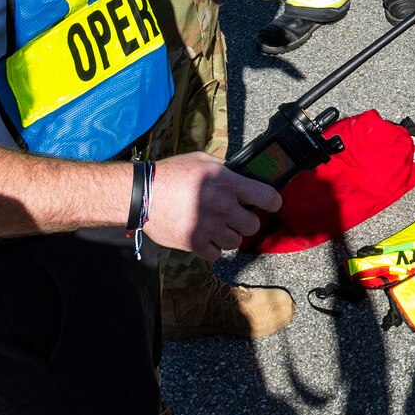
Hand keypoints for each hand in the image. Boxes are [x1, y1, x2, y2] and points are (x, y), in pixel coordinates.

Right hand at [143, 152, 281, 258]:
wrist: (142, 194)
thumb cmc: (171, 173)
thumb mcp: (201, 160)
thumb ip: (224, 169)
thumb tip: (240, 175)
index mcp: (227, 183)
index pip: (267, 196)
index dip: (272, 201)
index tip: (270, 203)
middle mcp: (222, 206)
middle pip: (253, 225)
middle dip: (247, 221)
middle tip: (237, 217)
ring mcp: (209, 227)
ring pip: (236, 242)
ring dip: (230, 236)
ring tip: (219, 228)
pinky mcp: (194, 243)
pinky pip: (216, 254)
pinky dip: (213, 249)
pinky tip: (206, 238)